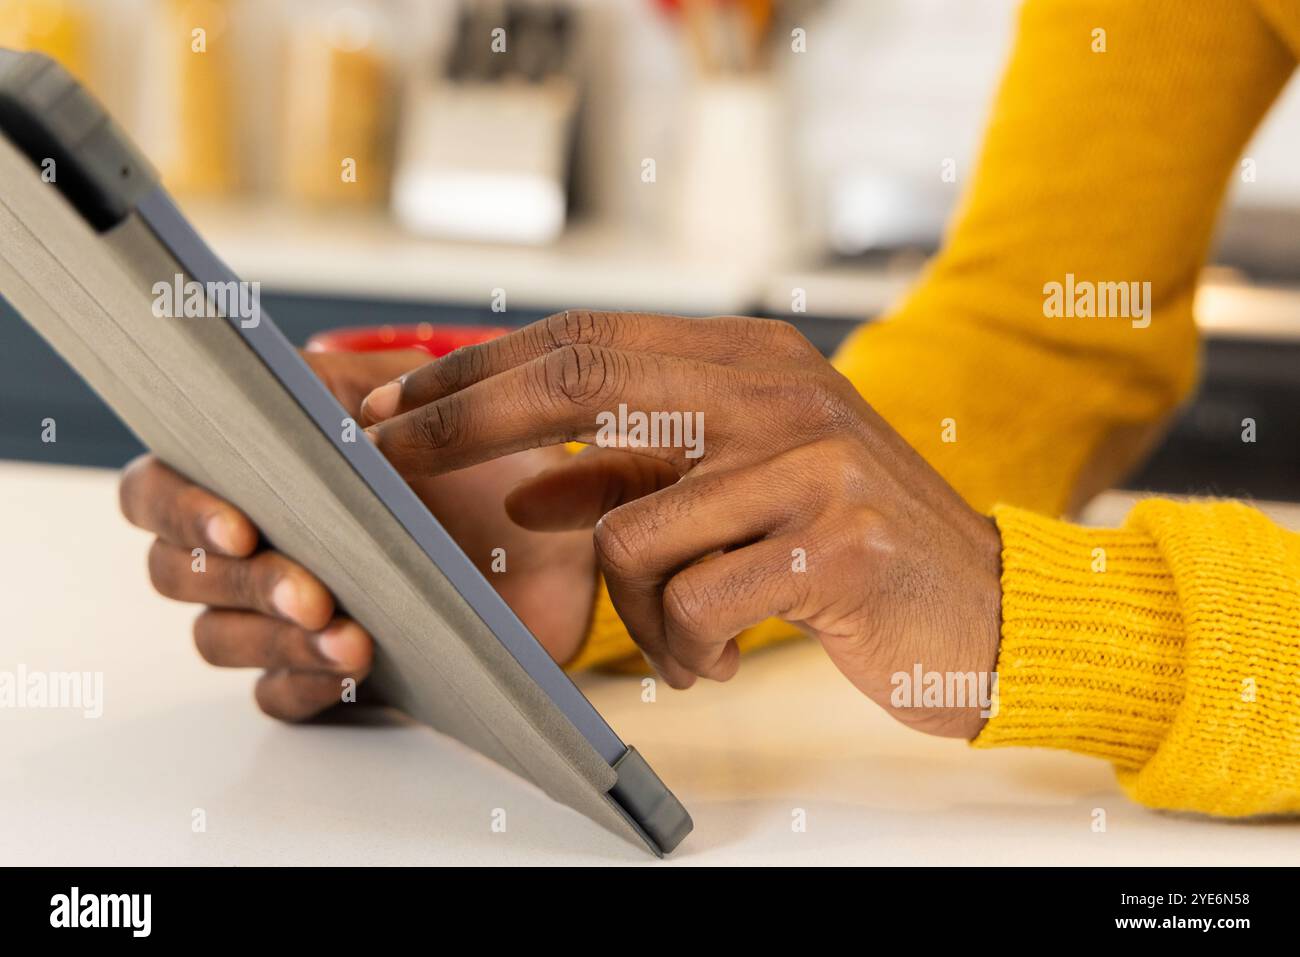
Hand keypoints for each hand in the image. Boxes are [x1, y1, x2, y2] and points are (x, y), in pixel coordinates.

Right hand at [120, 348, 597, 721]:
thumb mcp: (416, 400)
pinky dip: (304, 682)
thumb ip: (341, 385)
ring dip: (276, 639)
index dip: (182, 509)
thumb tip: (286, 394)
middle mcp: (248, 544)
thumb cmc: (472, 463)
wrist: (553, 544)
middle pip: (177, 572)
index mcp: (248, 469)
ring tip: (351, 637)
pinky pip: (275, 694)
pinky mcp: (320, 671)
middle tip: (313, 591)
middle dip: (245, 582)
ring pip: (219, 638)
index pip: (156, 489)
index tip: (240, 527)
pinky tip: (351, 668)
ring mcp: (279, 612)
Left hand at [362, 311, 1002, 738]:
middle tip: (388, 460)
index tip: (397, 408)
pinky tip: (731, 658)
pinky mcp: (835, 543)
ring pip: (629, 532)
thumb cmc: (852, 553)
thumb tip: (532, 486)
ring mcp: (812, 461)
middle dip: (468, 422)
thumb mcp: (741, 496)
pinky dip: (689, 650)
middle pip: (586, 379)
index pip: (589, 341)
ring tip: (694, 637)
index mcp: (754, 362)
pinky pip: (692, 603)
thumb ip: (642, 478)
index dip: (480, 373)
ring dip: (639, 613)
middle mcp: (781, 390)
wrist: (995, 614)